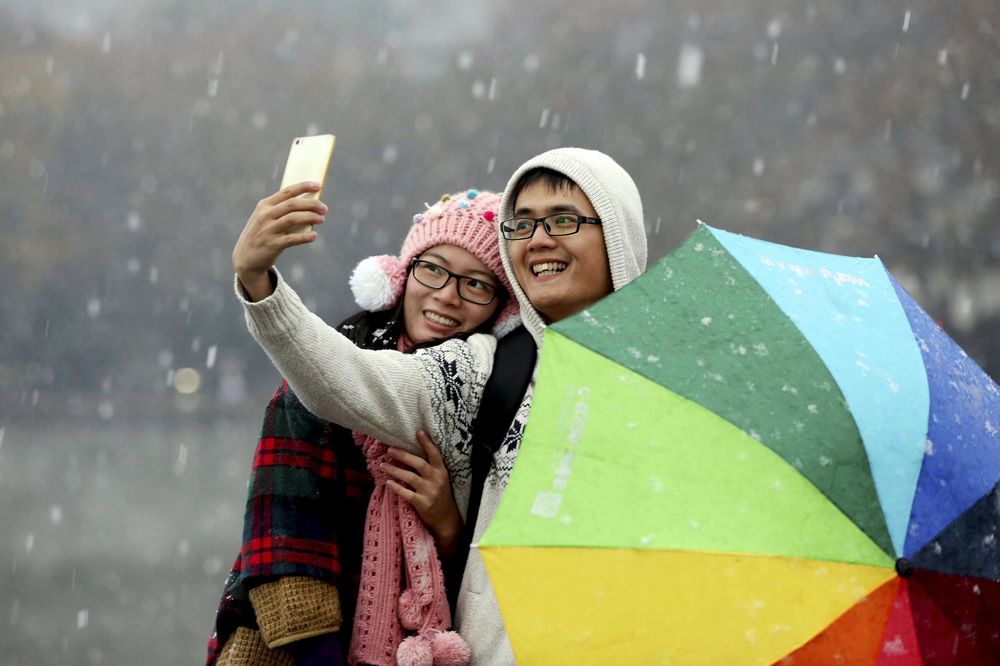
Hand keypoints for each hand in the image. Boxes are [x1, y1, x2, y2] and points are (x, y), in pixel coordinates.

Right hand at [232, 181, 327, 299]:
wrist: (245, 258)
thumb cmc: (261, 235)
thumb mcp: (265, 219)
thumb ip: (281, 211)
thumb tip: (309, 205)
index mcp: (264, 205)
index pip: (286, 192)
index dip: (303, 187)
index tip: (317, 185)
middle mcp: (265, 216)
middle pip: (292, 204)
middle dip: (311, 204)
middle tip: (325, 208)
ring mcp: (268, 230)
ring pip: (293, 219)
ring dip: (310, 217)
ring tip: (322, 219)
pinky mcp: (272, 245)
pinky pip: (291, 239)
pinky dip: (304, 237)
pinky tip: (314, 236)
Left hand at [382, 430, 462, 556]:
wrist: (447, 519)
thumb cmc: (441, 495)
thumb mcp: (441, 479)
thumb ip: (431, 468)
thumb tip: (411, 453)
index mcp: (441, 471)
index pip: (435, 454)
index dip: (427, 443)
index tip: (418, 431)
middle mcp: (436, 480)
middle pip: (419, 463)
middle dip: (403, 455)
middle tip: (390, 450)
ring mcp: (429, 492)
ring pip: (409, 477)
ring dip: (394, 470)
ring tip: (382, 465)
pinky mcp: (422, 504)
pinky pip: (406, 493)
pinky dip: (396, 487)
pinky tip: (388, 483)